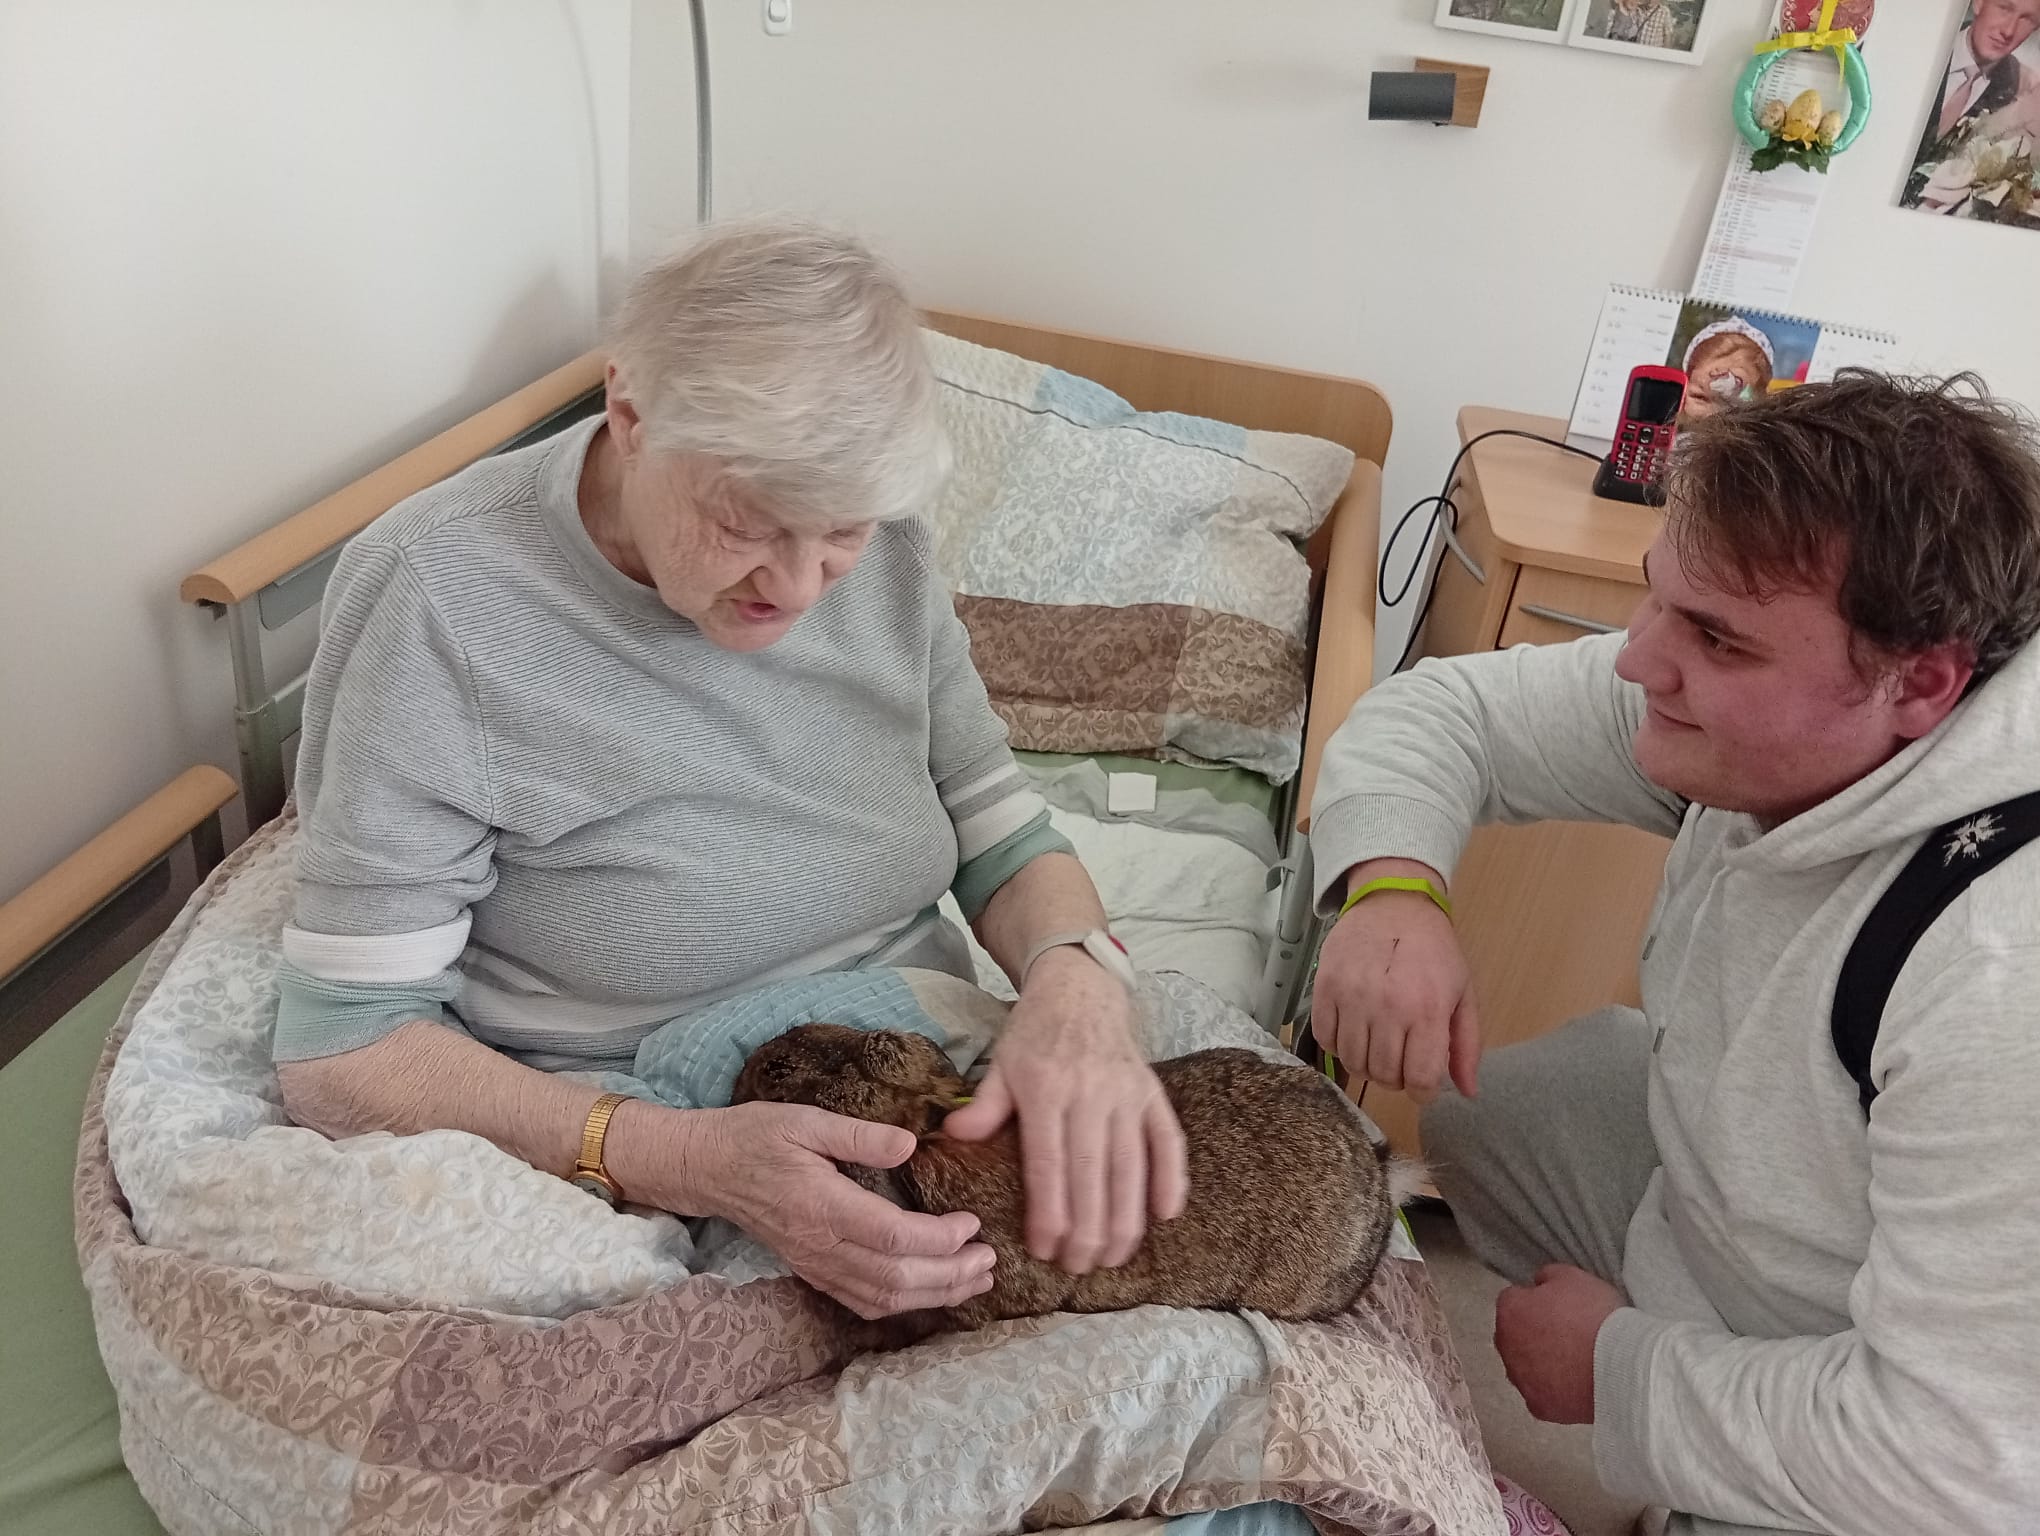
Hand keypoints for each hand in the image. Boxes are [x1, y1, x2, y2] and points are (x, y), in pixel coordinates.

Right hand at [634, 1100, 995, 1319]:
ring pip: (883, 1298)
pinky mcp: (812, 1272)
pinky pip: (862, 1301)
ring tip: (975, 1280)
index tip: (972, 1223)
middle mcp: (820, 1246)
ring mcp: (815, 1265)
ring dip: (935, 1294)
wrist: (707, 1169)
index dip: (939, 1239)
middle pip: (896, 1278)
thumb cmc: (756, 1136)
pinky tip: (931, 1294)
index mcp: (822, 1206)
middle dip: (950, 1275)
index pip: (892, 1237)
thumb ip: (860, 1135)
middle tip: (989, 1258)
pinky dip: (903, 1304)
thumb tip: (910, 1144)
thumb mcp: (807, 1120)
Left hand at [944, 947, 1187, 1273]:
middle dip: (1088, 1229)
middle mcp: (1091, 1094)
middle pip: (1092, 1174)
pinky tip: (1165, 1215)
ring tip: (1114, 1258)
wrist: (1081, 989)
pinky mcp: (1153, 1094)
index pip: (1049, 1164)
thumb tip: (953, 1138)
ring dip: (1126, 1218)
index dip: (1050, 1212)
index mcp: (1046, 1090)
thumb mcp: (1000, 1064)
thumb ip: (983, 1106)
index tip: (1045, 1249)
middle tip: (1079, 1267)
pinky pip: (1168, 1141)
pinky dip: (1171, 1178)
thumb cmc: (1034, 1035)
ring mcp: (1127, 1095)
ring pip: (1131, 1167)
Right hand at [1310, 858, 1478, 1101]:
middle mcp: (1388, 1008)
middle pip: (1384, 1075)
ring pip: (1353, 1062)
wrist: (1392, 903)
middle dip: (1396, 1078)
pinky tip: (1355, 1032)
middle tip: (1401, 1060)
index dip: (1423, 1092)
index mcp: (1427, 1010)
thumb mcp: (1464, 993)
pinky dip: (1339, 1046)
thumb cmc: (1434, 949)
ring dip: (1367, 1064)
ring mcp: (1351, 998)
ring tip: (1378, 1046)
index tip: (1423, 1083)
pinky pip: (1326, 1039)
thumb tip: (1467, 1091)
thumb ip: (1467, 1046)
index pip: (1420, 1080)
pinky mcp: (1324, 988)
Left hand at [1493, 1264, 1625, 1424]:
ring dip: (1541, 1362)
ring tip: (1576, 1360)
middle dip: (1533, 1332)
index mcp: (1510, 1311)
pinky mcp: (1538, 1406)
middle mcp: (1506, 1346)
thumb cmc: (1596, 1317)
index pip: (1514, 1300)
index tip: (1560, 1307)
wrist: (1622, 1366)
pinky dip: (1554, 1390)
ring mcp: (1521, 1380)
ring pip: (1525, 1366)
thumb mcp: (1572, 1276)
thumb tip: (1539, 1284)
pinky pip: (1541, 1394)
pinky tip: (1577, 1382)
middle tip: (1568, 1333)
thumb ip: (1547, 1276)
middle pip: (1514, 1335)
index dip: (1538, 1301)